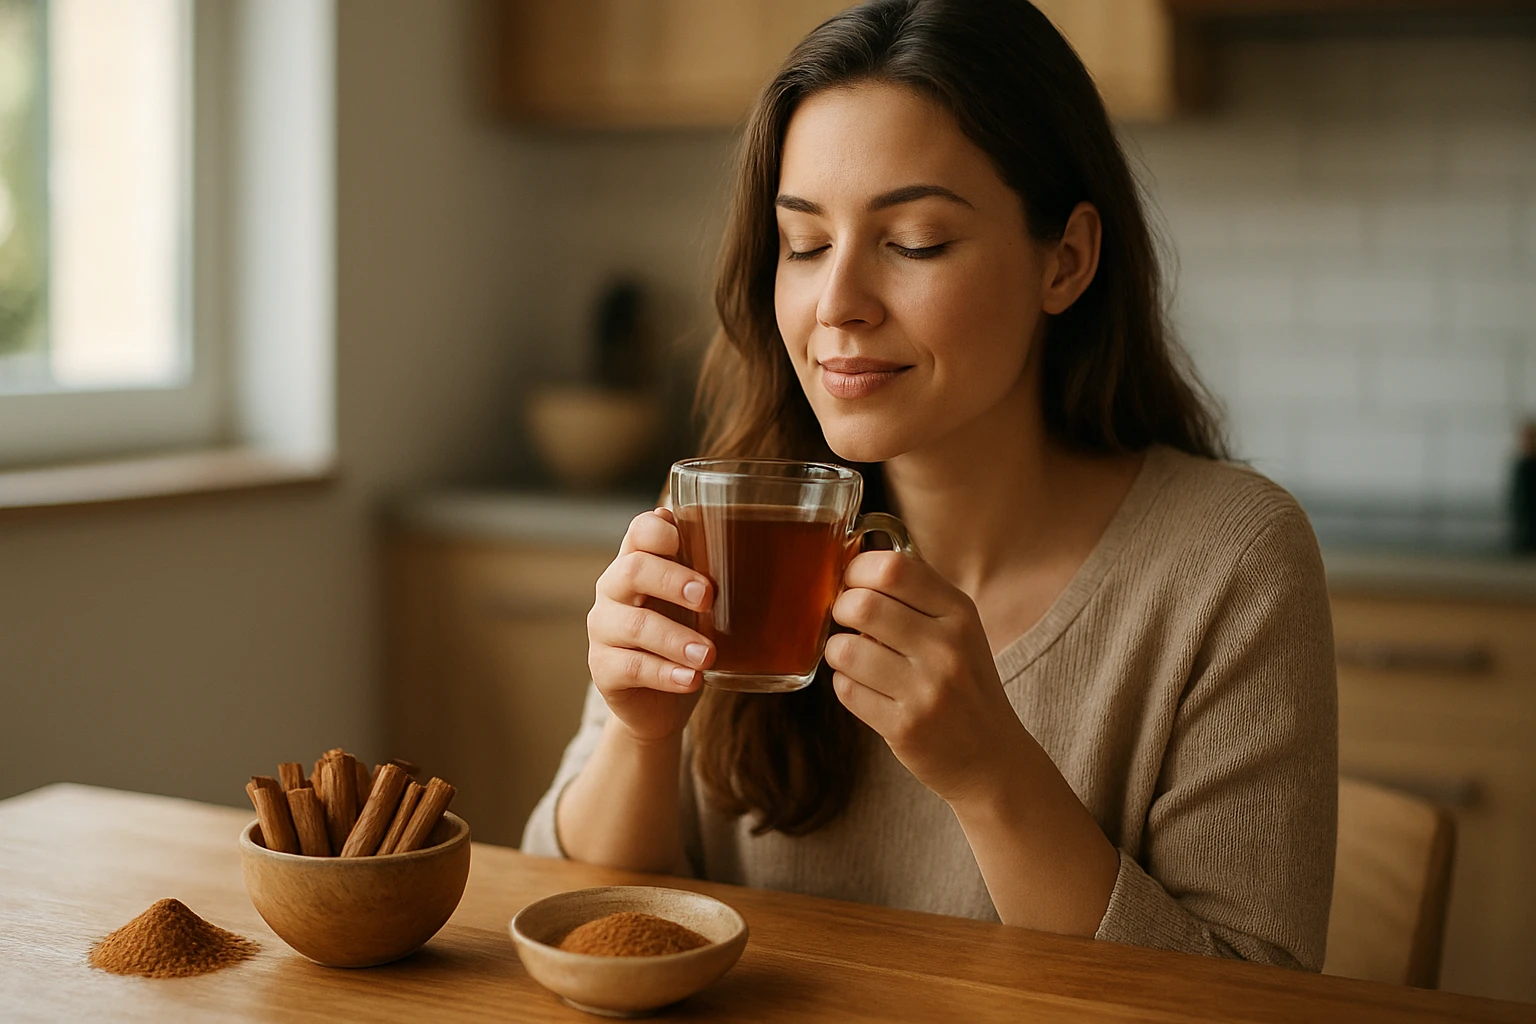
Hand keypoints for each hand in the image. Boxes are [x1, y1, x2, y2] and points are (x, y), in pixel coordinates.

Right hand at [587, 508, 714, 743]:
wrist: (659, 702)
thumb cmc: (683, 638)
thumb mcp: (699, 606)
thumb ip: (710, 578)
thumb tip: (753, 552)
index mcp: (639, 563)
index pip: (639, 532)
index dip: (658, 531)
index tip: (685, 542)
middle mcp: (614, 590)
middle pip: (633, 570)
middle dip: (673, 580)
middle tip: (708, 598)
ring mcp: (604, 630)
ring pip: (635, 624)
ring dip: (676, 639)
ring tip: (708, 655)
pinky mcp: (603, 668)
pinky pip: (632, 667)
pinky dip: (666, 674)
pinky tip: (692, 679)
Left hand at [824, 550, 1025, 804]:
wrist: (992, 757)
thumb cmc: (964, 684)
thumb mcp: (958, 629)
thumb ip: (913, 596)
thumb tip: (850, 566)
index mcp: (960, 613)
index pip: (894, 568)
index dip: (858, 570)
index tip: (852, 583)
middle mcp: (947, 648)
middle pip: (863, 605)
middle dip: (840, 608)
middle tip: (846, 620)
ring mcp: (927, 690)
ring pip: (846, 649)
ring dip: (838, 650)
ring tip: (853, 657)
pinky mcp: (905, 727)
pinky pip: (846, 690)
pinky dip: (845, 684)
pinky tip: (865, 687)